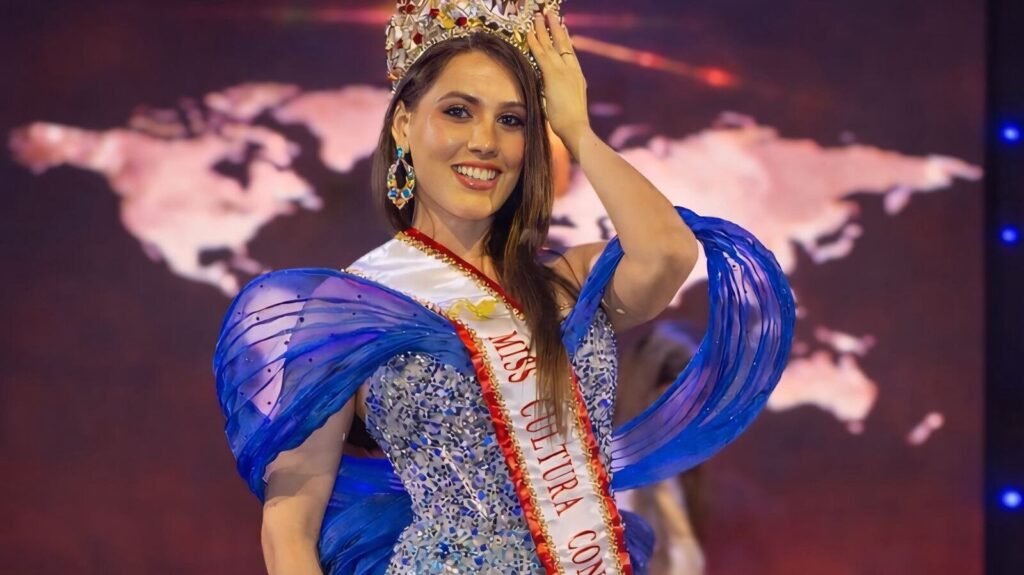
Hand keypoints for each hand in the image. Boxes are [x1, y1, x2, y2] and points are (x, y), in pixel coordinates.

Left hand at [526, 8, 590, 155]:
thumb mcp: (569, 103)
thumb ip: (562, 94)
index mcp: (577, 76)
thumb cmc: (571, 122)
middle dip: (555, 27)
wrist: (576, 127)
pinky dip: (535, 42)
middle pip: (563, 43)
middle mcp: (572, 70)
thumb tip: (553, 94)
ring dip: (543, 29)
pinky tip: (529, 33)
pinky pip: (541, 54)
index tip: (562, 28)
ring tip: (538, 16)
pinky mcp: (553, 75)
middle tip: (550, 14)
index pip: (570, 53)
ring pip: (551, 45)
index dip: (565, 39)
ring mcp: (563, 71)